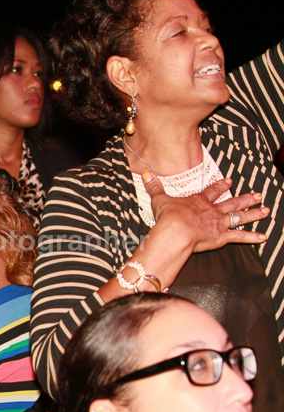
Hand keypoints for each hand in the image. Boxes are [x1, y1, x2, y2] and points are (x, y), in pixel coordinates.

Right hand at [144, 173, 267, 253]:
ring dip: (254, 213)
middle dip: (245, 198)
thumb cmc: (168, 217)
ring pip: (239, 216)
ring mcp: (219, 223)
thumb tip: (146, 174)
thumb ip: (154, 187)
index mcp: (199, 201)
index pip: (213, 191)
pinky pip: (240, 237)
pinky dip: (252, 237)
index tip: (229, 181)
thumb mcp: (159, 199)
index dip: (221, 186)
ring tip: (265, 210)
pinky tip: (263, 237)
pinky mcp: (222, 236)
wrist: (176, 231)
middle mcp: (212, 210)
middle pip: (232, 202)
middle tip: (257, 195)